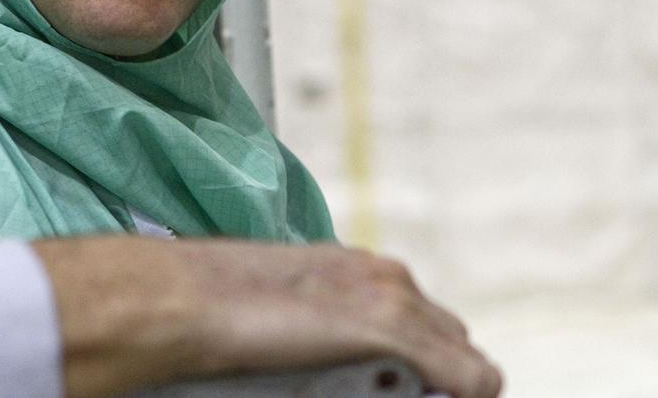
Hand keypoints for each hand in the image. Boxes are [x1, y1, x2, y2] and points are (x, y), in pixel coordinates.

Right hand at [33, 236, 502, 397]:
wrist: (187, 301)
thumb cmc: (220, 313)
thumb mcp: (295, 323)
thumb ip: (332, 342)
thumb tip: (340, 369)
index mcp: (367, 272)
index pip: (430, 325)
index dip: (428, 367)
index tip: (404, 391)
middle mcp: (392, 279)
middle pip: (455, 341)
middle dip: (441, 378)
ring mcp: (397, 301)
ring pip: (465, 362)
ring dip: (442, 389)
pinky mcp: (393, 330)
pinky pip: (470, 381)